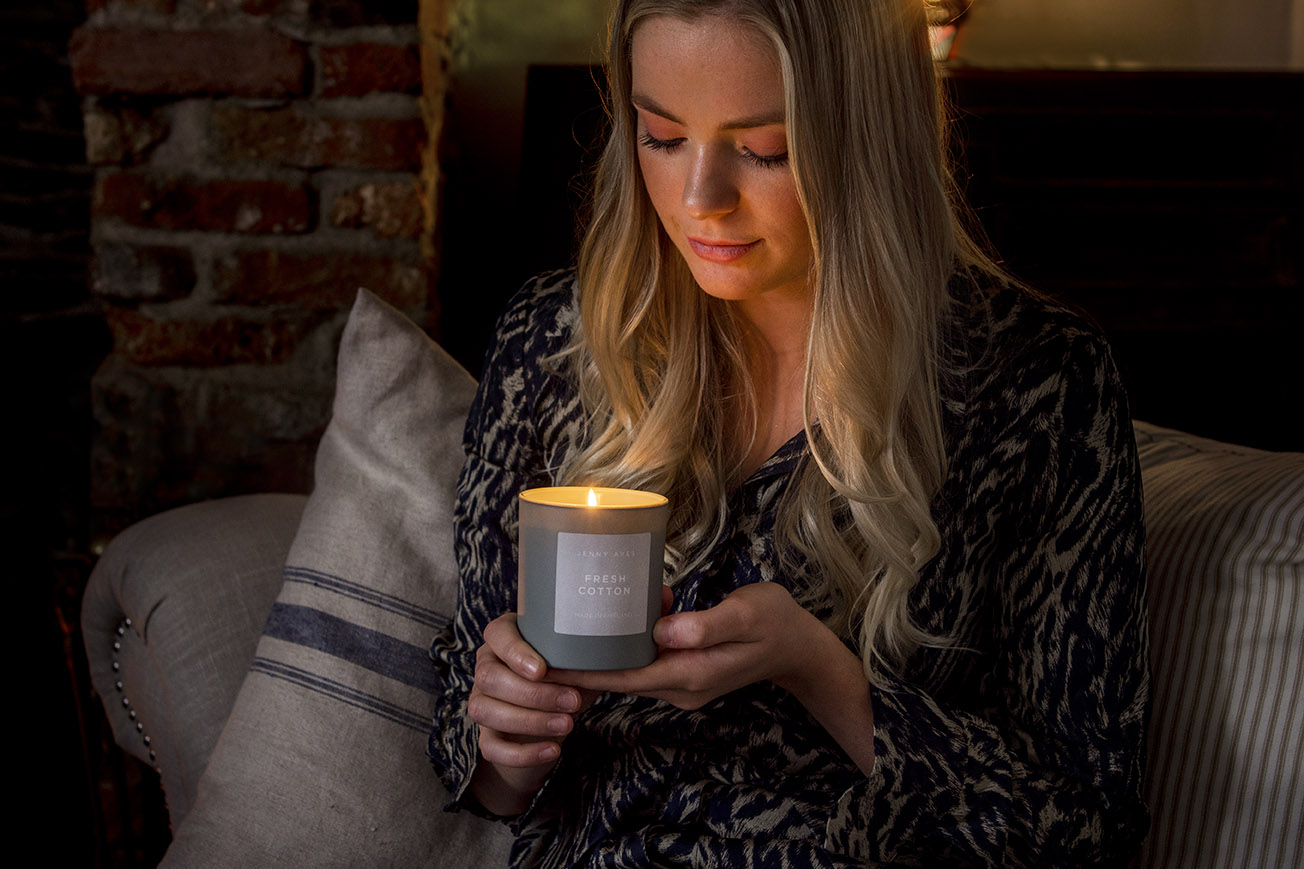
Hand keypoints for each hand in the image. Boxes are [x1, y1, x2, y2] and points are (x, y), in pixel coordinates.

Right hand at [467, 613, 592, 813]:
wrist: (551, 725)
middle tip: (572, 701)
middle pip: (490, 677)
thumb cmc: (566, 682)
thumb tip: (602, 654)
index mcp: (504, 640)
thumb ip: (579, 659)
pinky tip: (553, 750)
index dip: (515, 652)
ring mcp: (481, 703)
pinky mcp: (486, 737)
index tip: (542, 669)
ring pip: (485, 710)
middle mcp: (486, 668)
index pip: (497, 634)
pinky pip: (492, 747)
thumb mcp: (575, 667)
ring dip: (529, 720)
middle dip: (532, 692)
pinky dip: (523, 752)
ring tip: (569, 723)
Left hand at [554, 581, 827, 709]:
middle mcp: (682, 685)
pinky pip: (648, 662)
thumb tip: (661, 630)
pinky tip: (613, 623)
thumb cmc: (776, 622)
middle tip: (538, 646)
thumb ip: (705, 625)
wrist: (801, 647)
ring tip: (562, 635)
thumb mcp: (747, 614)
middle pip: (620, 678)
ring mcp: (685, 683)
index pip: (623, 678)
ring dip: (603, 654)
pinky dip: (627, 647)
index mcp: (690, 673)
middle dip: (582, 666)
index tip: (544, 667)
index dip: (583, 673)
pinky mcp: (688, 673)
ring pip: (632, 670)